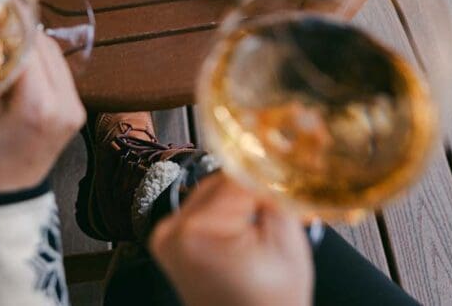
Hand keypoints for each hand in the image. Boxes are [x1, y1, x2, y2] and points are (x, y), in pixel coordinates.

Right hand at [0, 32, 85, 194]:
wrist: (4, 200)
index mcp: (39, 105)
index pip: (28, 46)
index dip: (9, 20)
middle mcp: (65, 105)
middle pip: (46, 47)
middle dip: (20, 27)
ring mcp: (75, 108)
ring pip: (55, 56)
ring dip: (31, 41)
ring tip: (5, 28)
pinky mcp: (76, 110)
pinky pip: (59, 72)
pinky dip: (40, 59)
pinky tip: (20, 53)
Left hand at [149, 174, 312, 305]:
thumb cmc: (269, 304)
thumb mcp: (287, 245)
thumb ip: (275, 195)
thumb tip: (274, 160)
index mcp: (197, 230)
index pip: (237, 177)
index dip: (266, 174)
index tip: (285, 171)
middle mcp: (171, 230)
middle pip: (220, 181)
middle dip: (250, 189)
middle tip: (274, 208)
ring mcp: (165, 236)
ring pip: (211, 191)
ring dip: (236, 200)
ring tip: (256, 229)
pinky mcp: (167, 240)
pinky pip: (201, 208)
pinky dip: (223, 213)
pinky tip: (240, 232)